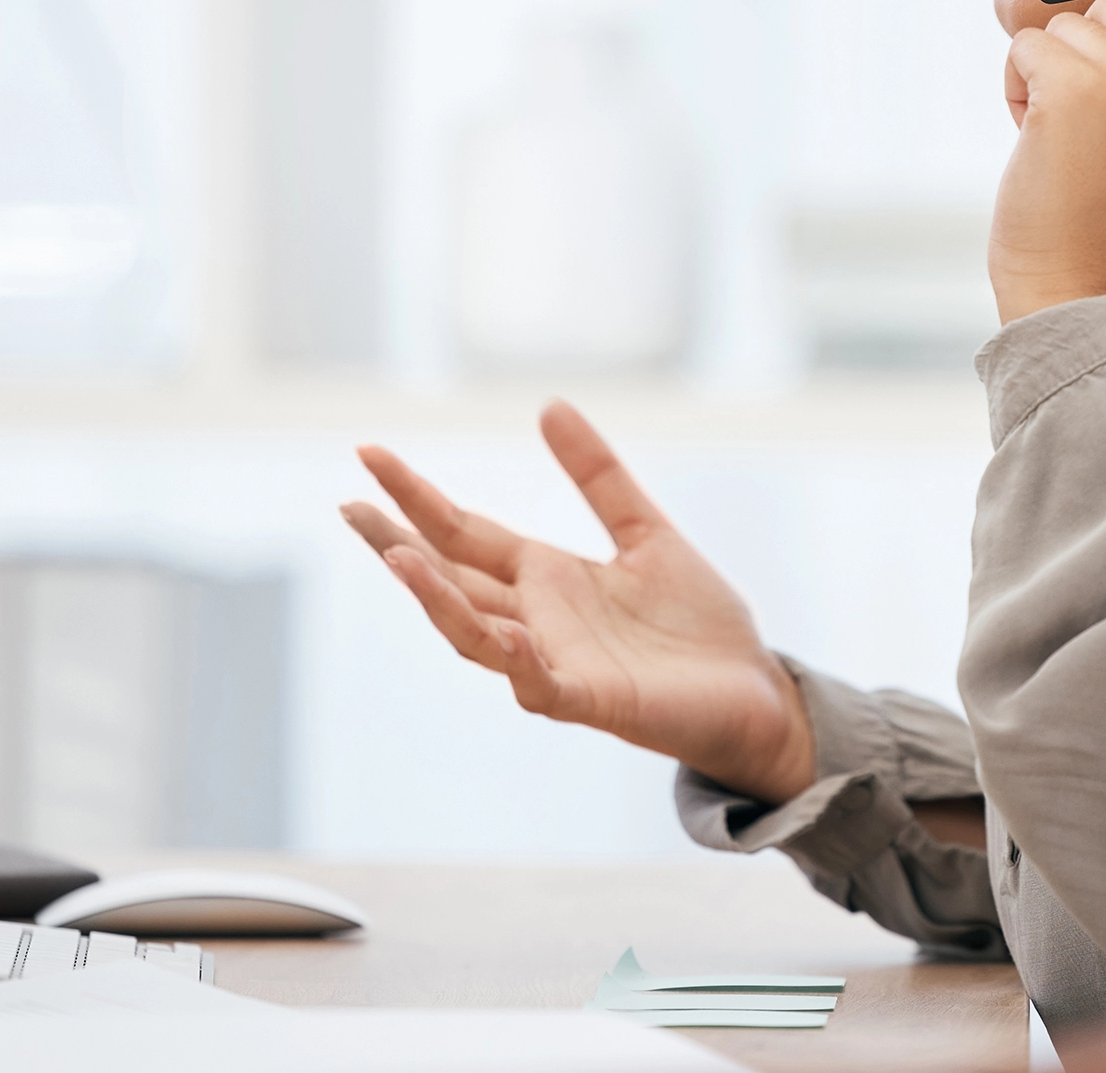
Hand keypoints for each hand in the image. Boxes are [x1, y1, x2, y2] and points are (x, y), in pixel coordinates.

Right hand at [341, 400, 817, 803]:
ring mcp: (560, 664)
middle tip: (349, 507)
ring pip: (479, 636)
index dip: (416, 497)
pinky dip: (522, 663)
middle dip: (399, 547)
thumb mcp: (645, 532)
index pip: (463, 534)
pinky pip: (545, 686)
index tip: (367, 453)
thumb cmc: (697, 625)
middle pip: (451, 582)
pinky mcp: (597, 702)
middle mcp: (538, 622)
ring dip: (438, 601)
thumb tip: (549, 405)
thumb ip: (599, 476)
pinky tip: (508, 634)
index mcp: (546, 579)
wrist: (756, 693)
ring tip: (400, 558)